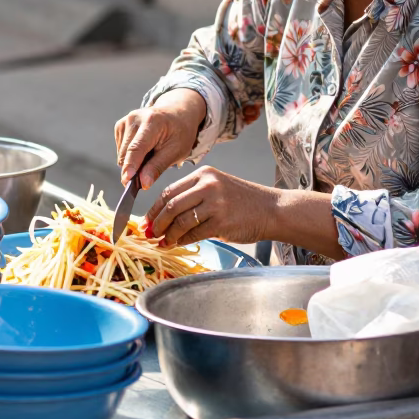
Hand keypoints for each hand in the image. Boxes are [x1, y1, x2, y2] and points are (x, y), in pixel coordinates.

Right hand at [114, 89, 205, 188]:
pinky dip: (130, 156)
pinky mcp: (120, 125)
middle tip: (148, 176)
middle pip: (126, 153)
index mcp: (151, 122)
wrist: (177, 114)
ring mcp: (125, 120)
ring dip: (133, 162)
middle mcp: (134, 118)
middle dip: (134, 169)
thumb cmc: (180, 132)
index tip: (126, 180)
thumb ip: (158, 167)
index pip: (136, 147)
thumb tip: (143, 183)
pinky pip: (120, 150)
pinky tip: (144, 150)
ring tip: (151, 156)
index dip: (131, 165)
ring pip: (121, 154)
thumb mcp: (176, 151)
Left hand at [143, 166, 281, 246]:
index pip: (169, 191)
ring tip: (163, 242)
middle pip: (171, 205)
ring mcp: (215, 203)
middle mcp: (208, 185)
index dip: (154, 209)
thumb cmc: (243, 202)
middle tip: (151, 233)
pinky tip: (178, 244)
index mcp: (204, 174)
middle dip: (157, 223)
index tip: (147, 221)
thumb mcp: (217, 188)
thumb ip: (193, 196)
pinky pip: (194, 234)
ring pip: (180, 221)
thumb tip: (164, 216)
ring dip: (169, 234)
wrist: (271, 210)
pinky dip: (183, 241)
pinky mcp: (222, 221)